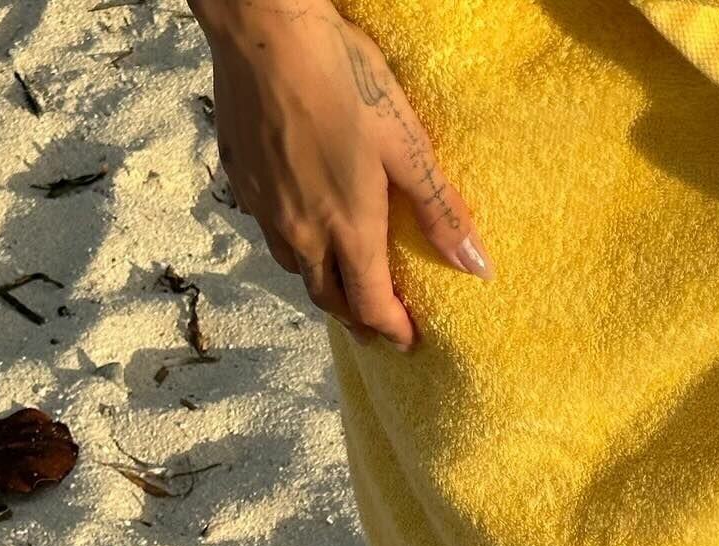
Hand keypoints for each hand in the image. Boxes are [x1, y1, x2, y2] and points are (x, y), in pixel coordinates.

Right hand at [194, 0, 492, 347]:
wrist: (260, 29)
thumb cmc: (340, 76)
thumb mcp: (405, 141)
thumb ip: (439, 208)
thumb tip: (477, 266)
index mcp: (346, 228)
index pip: (371, 306)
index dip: (393, 330)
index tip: (409, 342)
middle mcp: (301, 233)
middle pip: (331, 301)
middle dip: (359, 322)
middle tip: (380, 329)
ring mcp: (265, 211)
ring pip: (297, 271)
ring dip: (325, 287)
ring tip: (345, 284)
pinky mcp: (242, 183)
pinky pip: (271, 234)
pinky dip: (295, 248)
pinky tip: (305, 229)